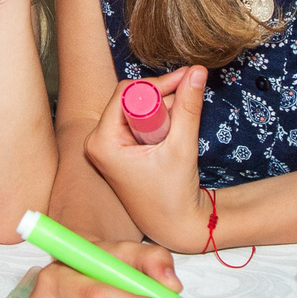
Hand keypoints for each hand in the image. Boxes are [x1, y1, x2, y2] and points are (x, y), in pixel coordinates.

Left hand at [82, 66, 209, 249]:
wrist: (173, 226)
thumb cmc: (174, 196)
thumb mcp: (182, 148)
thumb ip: (189, 107)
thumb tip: (197, 71)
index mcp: (102, 141)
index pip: (128, 93)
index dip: (159, 84)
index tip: (188, 81)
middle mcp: (99, 140)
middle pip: (132, 98)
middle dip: (163, 102)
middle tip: (186, 115)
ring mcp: (108, 144)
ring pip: (139, 108)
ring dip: (164, 112)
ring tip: (178, 138)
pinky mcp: (119, 148)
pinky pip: (140, 121)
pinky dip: (160, 123)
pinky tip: (171, 141)